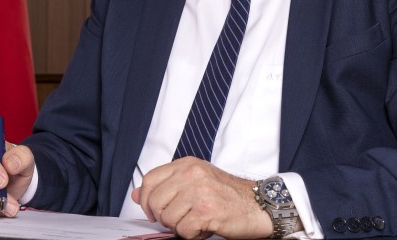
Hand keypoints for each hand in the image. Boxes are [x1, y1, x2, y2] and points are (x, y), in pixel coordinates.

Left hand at [131, 157, 271, 239]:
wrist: (260, 205)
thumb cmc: (230, 195)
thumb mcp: (196, 182)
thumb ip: (166, 186)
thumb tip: (136, 195)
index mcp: (187, 164)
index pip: (150, 179)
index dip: (145, 200)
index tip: (152, 211)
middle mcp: (192, 173)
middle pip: (155, 201)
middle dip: (164, 217)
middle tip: (181, 219)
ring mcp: (199, 191)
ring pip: (167, 218)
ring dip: (180, 227)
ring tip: (197, 221)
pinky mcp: (206, 210)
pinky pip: (183, 230)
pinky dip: (192, 235)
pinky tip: (204, 227)